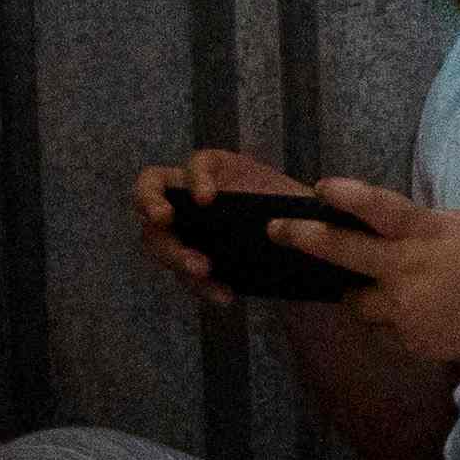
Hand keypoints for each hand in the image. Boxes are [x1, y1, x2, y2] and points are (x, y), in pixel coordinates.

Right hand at [130, 148, 311, 299]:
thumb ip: (288, 200)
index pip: (196, 163)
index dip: (194, 177)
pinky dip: (201, 286)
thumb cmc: (299, 218)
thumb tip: (282, 218)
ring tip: (204, 271)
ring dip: (175, 256)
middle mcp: (193, 195)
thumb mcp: (298, 202)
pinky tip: (224, 296)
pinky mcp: (195, 260)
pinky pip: (185, 274)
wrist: (307, 251)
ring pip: (158, 238)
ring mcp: (187, 228)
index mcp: (220, 172)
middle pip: (152, 196)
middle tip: (185, 244)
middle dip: (158, 216)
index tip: (206, 199)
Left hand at [260, 176, 459, 376]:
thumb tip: (386, 226)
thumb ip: (423, 225)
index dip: (344, 196)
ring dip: (361, 291)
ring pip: (356, 300)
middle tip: (276, 230)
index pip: (376, 209)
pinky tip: (421, 312)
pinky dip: (389, 318)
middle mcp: (407, 270)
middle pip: (342, 253)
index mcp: (426, 234)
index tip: (319, 188)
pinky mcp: (406, 340)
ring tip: (390, 287)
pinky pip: (380, 326)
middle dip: (303, 238)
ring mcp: (404, 309)